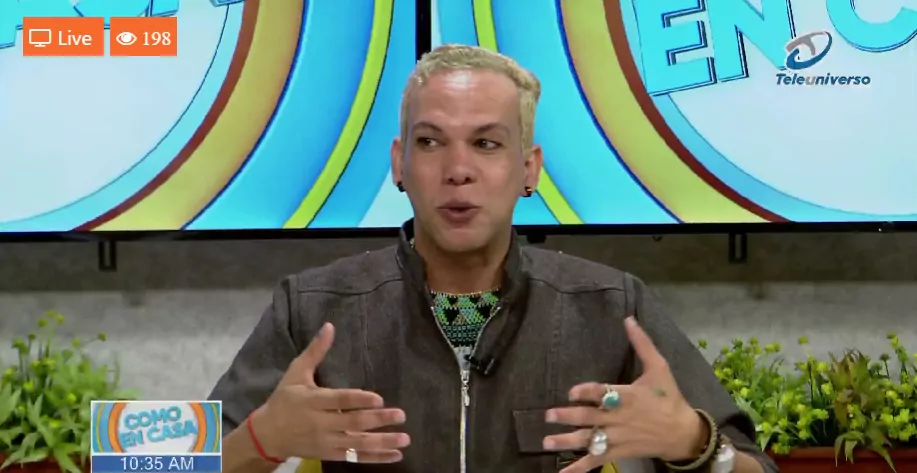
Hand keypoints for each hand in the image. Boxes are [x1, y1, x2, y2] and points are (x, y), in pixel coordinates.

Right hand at [253, 323, 410, 462]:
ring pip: (357, 444)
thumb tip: (329, 326)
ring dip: (382, 442)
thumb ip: (315, 351)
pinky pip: (355, 457)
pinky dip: (376, 458)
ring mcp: (327, 441)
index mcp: (313, 401)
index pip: (339, 400)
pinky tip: (396, 455)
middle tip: (401, 415)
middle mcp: (321, 422)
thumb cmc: (285, 399)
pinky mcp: (330, 454)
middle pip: (352, 423)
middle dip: (378, 420)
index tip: (379, 398)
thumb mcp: (296, 372)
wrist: (268, 435)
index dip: (359, 400)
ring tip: (404, 439)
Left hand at [542, 317, 705, 472]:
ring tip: (547, 442)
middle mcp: (620, 418)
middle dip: (568, 417)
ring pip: (590, 440)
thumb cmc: (669, 397)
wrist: (683, 432)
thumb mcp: (659, 367)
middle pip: (591, 418)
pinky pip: (596, 461)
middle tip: (548, 415)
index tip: (571, 392)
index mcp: (628, 396)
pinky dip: (579, 468)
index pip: (604, 394)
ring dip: (567, 442)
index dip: (587, 393)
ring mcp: (618, 438)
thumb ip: (642, 344)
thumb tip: (628, 319)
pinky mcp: (619, 452)